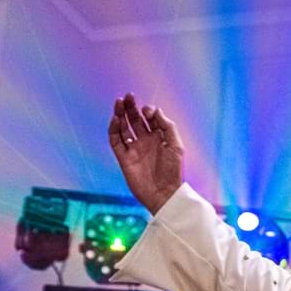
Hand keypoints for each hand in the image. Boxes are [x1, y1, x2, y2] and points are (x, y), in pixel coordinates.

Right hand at [108, 92, 183, 213]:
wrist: (164, 193)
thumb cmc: (174, 171)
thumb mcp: (176, 146)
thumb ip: (167, 126)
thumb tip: (155, 110)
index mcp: (159, 138)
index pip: (150, 119)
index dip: (148, 111)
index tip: (149, 111)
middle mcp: (145, 142)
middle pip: (135, 120)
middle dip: (131, 108)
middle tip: (128, 96)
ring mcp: (134, 149)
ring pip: (123, 128)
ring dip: (120, 115)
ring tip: (119, 102)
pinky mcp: (124, 158)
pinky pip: (115, 141)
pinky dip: (114, 130)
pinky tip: (116, 119)